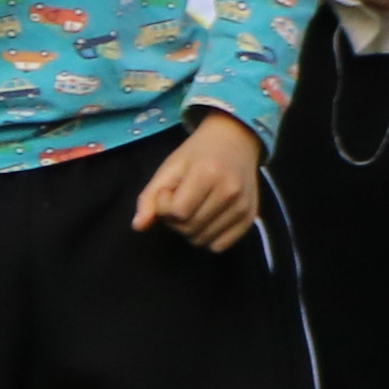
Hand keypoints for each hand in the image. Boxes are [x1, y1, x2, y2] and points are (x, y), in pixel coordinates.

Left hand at [134, 111, 265, 252]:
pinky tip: (207, 219)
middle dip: (175, 220)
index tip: (169, 192)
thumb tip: (138, 227)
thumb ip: (149, 197)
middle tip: (181, 200)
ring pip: (202, 240)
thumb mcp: (169, 168)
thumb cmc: (197, 154)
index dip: (165, 206)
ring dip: (190, 229)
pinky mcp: (250, 218)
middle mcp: (230, 193)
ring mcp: (243, 207)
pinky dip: (208, 238)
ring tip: (195, 207)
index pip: (177, 212)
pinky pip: (220, 246)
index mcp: (208, 175)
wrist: (235, 142)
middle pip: (188, 228)